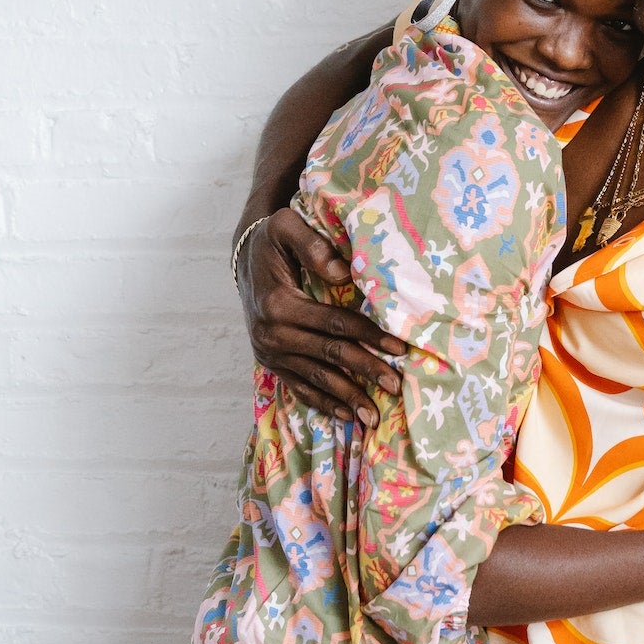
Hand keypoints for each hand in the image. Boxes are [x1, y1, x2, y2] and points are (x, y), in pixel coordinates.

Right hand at [236, 206, 405, 426]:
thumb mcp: (286, 227)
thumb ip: (313, 245)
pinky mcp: (270, 361)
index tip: (400, 348)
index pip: (334, 324)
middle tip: (397, 386)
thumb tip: (344, 273)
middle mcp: (272, 333)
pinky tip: (346, 417)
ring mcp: (269, 352)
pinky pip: (299, 386)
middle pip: (329, 356)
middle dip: (365, 371)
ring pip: (316, 378)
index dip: (369, 336)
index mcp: (279, 304)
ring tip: (375, 416)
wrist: (243, 259)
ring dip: (347, 397)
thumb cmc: (271, 240)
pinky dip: (323, 403)